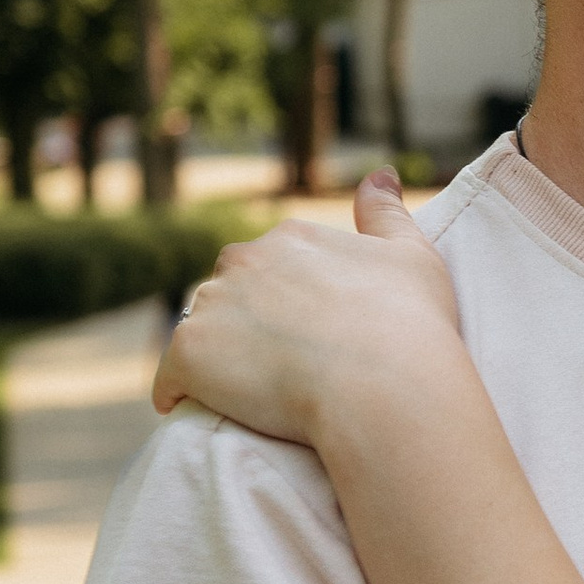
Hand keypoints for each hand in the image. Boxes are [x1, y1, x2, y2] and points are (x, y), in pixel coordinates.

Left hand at [154, 172, 464, 452]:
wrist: (384, 383)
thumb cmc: (410, 325)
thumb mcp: (413, 256)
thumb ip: (387, 212)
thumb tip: (380, 173)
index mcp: (292, 237)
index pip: (269, 267)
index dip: (288, 306)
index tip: (308, 338)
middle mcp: (243, 259)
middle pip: (228, 294)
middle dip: (245, 324)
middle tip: (280, 368)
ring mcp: (212, 305)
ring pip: (201, 333)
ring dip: (215, 358)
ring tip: (251, 395)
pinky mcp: (188, 353)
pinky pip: (170, 379)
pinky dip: (180, 393)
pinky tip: (200, 410)